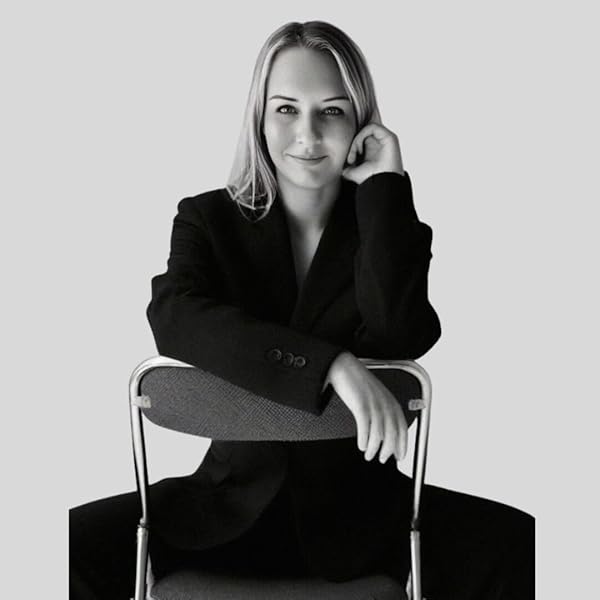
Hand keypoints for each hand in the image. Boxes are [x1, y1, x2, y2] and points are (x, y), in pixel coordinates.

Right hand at [324, 351, 407, 466]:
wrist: (343, 367)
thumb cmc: (358, 382)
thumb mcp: (376, 396)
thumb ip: (383, 412)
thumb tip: (385, 433)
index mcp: (391, 402)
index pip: (403, 428)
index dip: (403, 445)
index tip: (399, 456)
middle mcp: (385, 403)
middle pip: (392, 433)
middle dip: (388, 450)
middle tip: (382, 459)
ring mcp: (373, 404)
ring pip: (379, 433)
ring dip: (374, 448)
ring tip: (369, 455)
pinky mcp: (360, 404)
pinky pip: (365, 427)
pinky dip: (364, 439)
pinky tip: (361, 445)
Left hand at [342, 111, 403, 184]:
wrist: (381, 185)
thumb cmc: (370, 179)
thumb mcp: (352, 171)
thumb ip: (344, 165)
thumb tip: (335, 164)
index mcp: (372, 150)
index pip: (359, 138)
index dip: (351, 146)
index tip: (348, 161)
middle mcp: (379, 144)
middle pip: (361, 133)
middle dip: (352, 144)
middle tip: (349, 159)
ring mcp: (384, 139)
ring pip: (365, 129)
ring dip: (356, 141)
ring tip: (354, 155)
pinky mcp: (389, 137)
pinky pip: (372, 127)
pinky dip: (361, 136)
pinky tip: (359, 150)